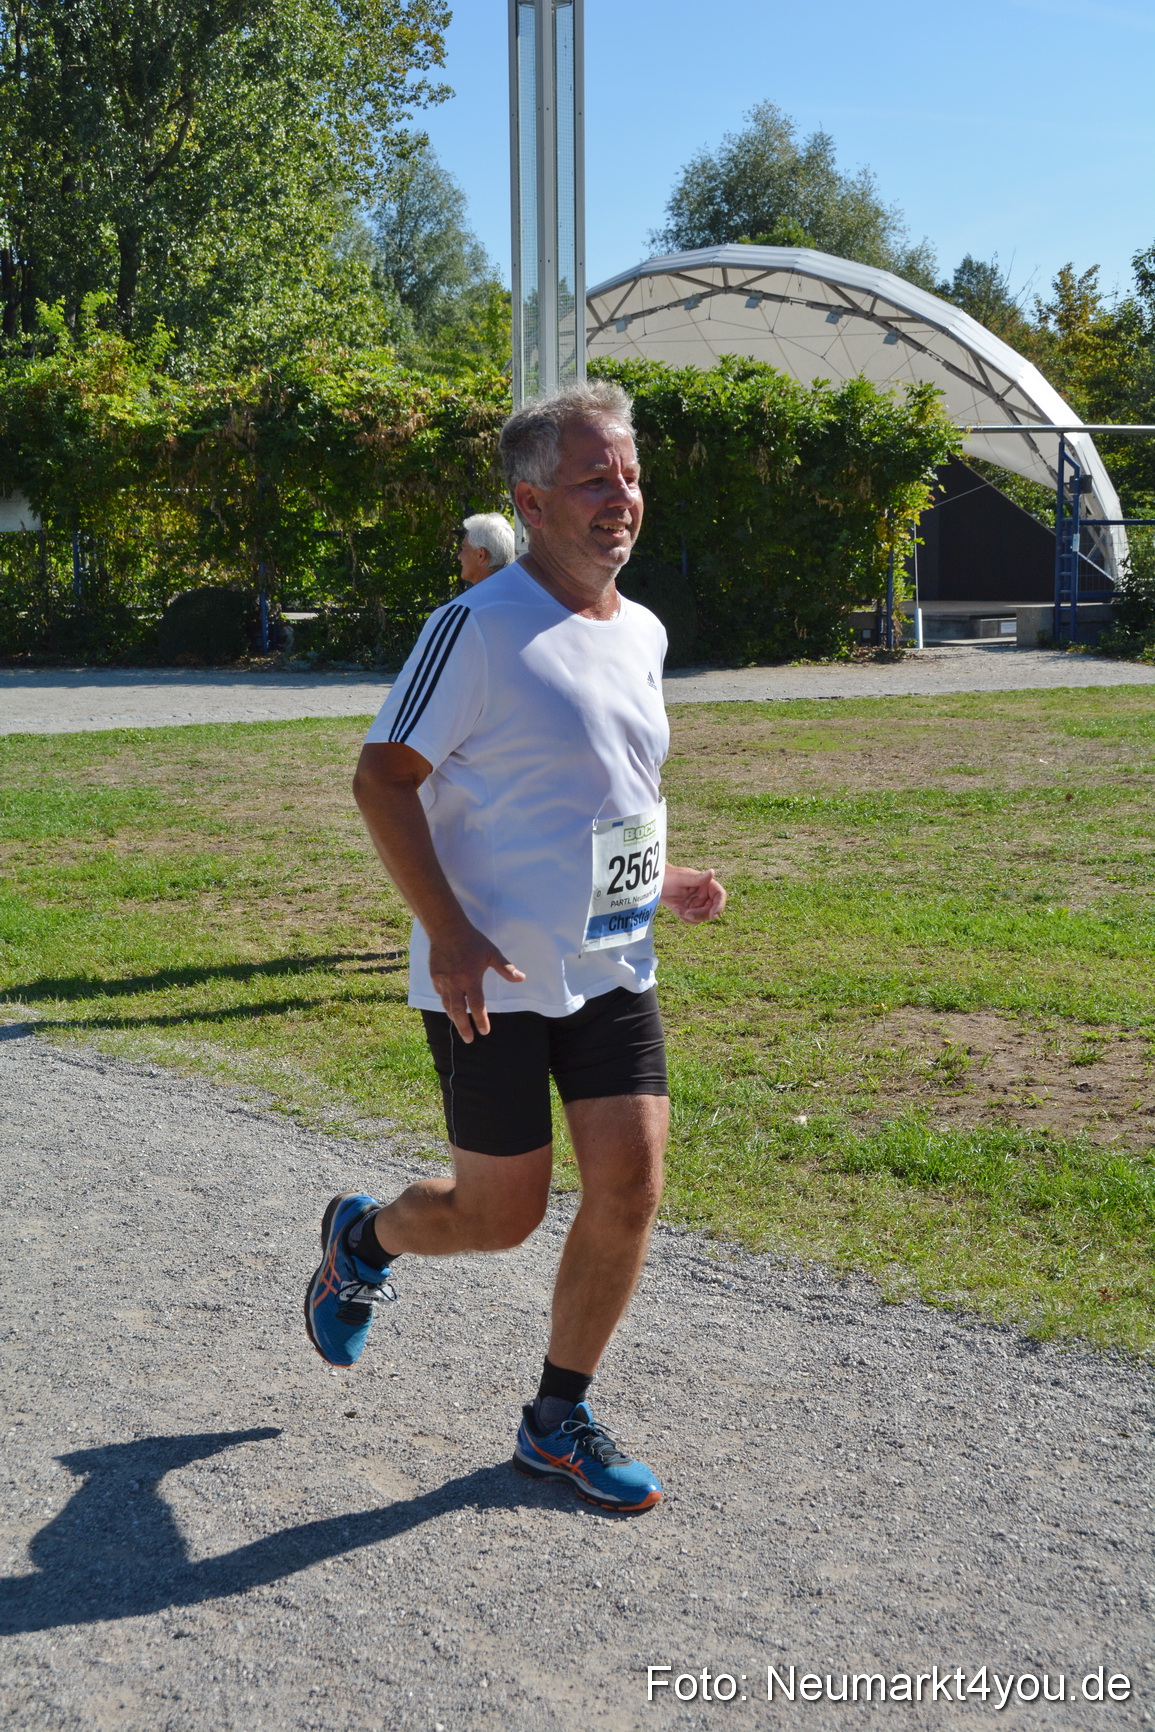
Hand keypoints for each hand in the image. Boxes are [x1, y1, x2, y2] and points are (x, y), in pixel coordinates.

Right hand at [428, 923, 525, 1041]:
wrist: (446, 929)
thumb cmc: (472, 940)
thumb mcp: (492, 953)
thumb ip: (506, 968)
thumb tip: (522, 978)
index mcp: (471, 979)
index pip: (476, 1006)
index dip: (480, 1020)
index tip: (484, 1032)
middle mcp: (455, 984)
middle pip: (458, 1012)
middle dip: (464, 1028)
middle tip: (469, 1039)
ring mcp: (443, 981)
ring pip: (447, 1005)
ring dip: (454, 1017)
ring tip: (459, 1025)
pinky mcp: (435, 977)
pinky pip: (440, 995)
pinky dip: (446, 1003)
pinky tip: (449, 1006)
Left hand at [660, 864, 726, 924]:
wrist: (655, 884)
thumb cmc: (667, 876)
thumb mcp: (681, 878)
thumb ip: (697, 878)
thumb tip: (712, 872)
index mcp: (706, 884)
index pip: (720, 895)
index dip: (719, 906)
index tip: (712, 916)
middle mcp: (704, 894)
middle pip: (711, 910)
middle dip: (699, 914)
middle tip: (685, 913)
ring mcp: (697, 903)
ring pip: (702, 917)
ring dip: (689, 917)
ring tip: (676, 908)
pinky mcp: (690, 910)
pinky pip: (692, 920)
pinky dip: (684, 918)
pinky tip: (676, 909)